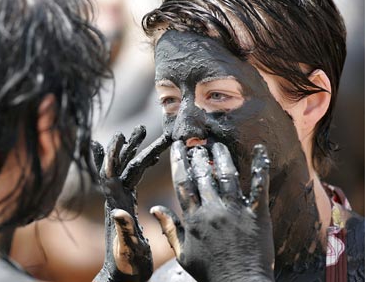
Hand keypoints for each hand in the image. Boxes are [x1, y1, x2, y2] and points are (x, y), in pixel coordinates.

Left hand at [92, 126, 170, 281]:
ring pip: (129, 170)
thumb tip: (117, 212)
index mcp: (116, 206)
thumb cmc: (125, 265)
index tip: (119, 135)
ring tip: (143, 134)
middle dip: (130, 146)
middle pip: (123, 166)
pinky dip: (141, 166)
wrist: (122, 275)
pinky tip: (150, 159)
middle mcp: (117, 199)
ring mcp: (122, 201)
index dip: (113, 154)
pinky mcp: (129, 204)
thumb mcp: (127, 249)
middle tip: (140, 128)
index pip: (112, 175)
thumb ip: (124, 230)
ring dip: (135, 152)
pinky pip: (134, 179)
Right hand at [150, 141, 274, 281]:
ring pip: (227, 174)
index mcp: (194, 219)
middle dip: (199, 155)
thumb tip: (154, 209)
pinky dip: (260, 166)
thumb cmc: (210, 272)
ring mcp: (236, 210)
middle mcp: (213, 210)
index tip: (177, 146)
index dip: (179, 161)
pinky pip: (259, 185)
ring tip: (217, 144)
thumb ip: (170, 229)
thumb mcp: (183, 253)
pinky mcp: (257, 214)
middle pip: (203, 174)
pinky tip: (259, 149)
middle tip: (198, 144)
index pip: (183, 183)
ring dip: (221, 156)